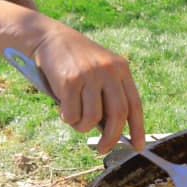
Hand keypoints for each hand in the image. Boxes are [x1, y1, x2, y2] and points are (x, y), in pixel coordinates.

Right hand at [32, 25, 145, 149]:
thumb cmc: (74, 61)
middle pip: (118, 114)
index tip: (138, 146)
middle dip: (111, 138)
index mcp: (121, 68)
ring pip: (92, 118)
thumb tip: (112, 131)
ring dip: (81, 126)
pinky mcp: (70, 81)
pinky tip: (62, 106)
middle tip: (102, 149)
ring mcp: (90, 75)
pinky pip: (72, 114)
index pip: (135, 104)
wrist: (49, 38)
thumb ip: (108, 95)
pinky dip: (67, 117)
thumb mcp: (99, 71)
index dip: (138, 128)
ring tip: (73, 116)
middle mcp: (109, 71)